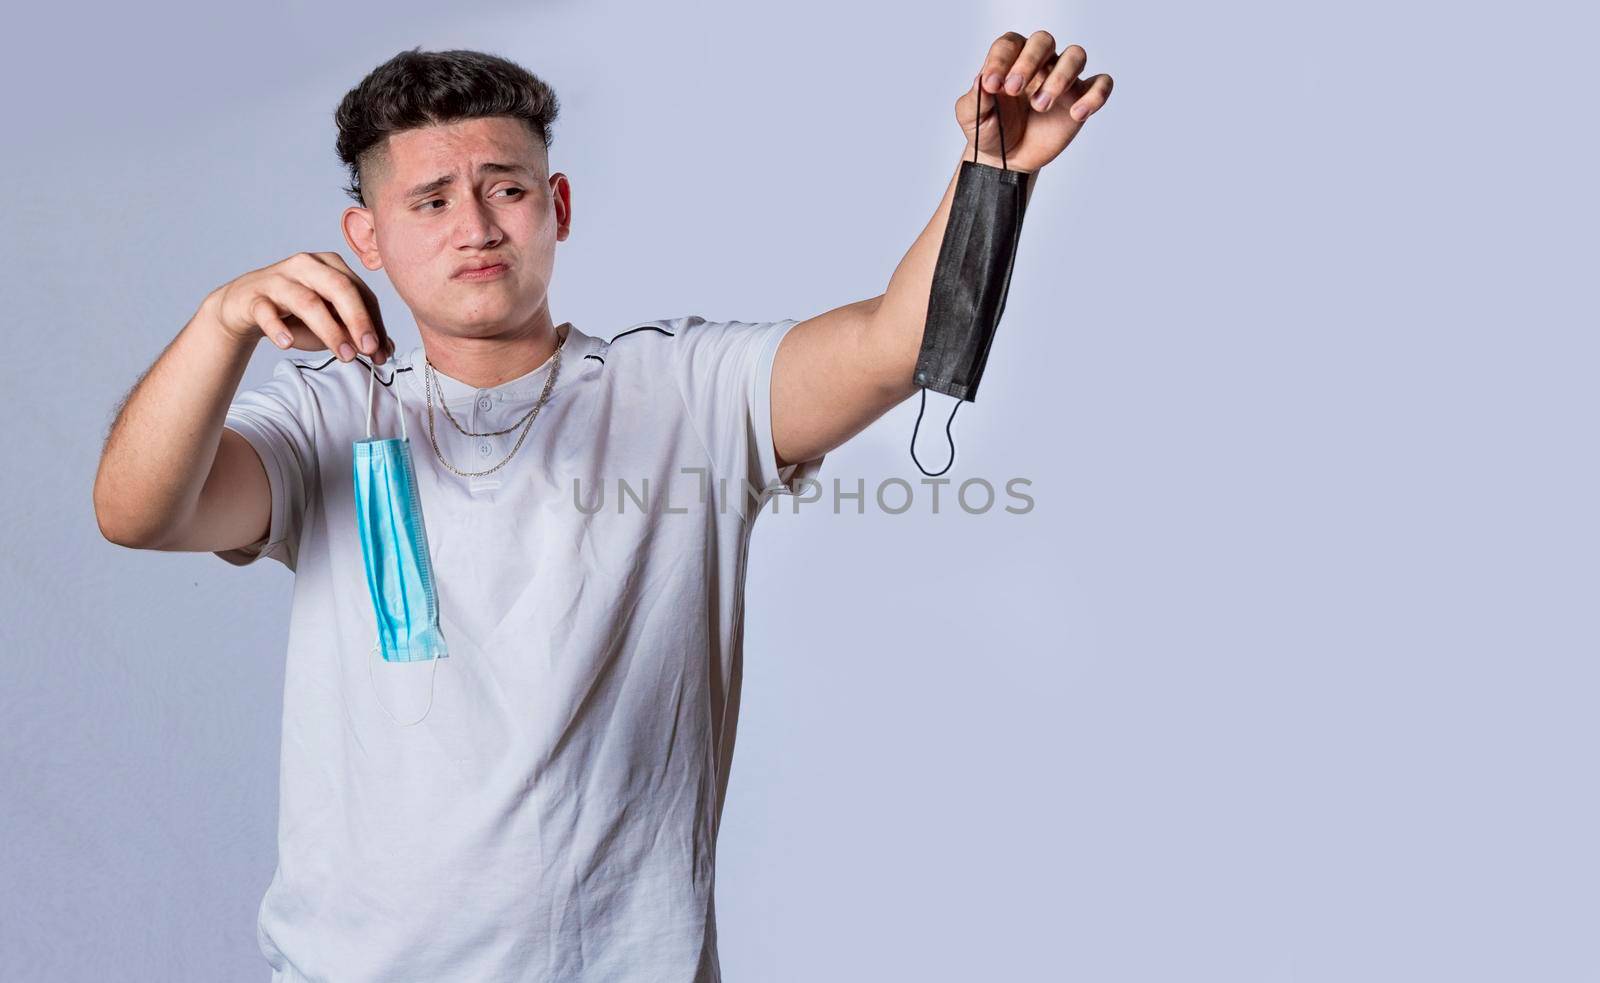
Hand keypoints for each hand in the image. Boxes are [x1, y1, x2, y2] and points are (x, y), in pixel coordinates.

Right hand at [205, 251, 393, 363]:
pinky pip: (266, 311)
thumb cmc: (294, 312)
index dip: (375, 323)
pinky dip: (277, 328)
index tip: (383, 351)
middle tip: (370, 349)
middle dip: (359, 320)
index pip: (362, 293)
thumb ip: (357, 332)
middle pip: (340, 288)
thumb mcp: (331, 321)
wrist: (245, 306)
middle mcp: (307, 265)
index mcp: (332, 265)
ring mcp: (279, 279)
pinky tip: (286, 344)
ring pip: (307, 301)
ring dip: (330, 331)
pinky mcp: (254, 296)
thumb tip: (386, 349)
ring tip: (344, 356)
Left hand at [957, 31, 1113, 173]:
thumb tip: (982, 81)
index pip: (1010, 44)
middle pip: (1043, 40)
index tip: (992, 84)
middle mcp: (1039, 63)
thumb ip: (975, 99)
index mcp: (1011, 60)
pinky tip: (1077, 114)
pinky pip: (1101, 84)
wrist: (1007, 160)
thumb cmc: (991, 131)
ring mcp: (1062, 79)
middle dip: (1029, 61)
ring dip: (1060, 76)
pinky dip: (1095, 95)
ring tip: (1040, 106)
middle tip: (1014, 89)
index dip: (1001, 60)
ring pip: (1076, 55)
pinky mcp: (1080, 98)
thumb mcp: (972, 118)